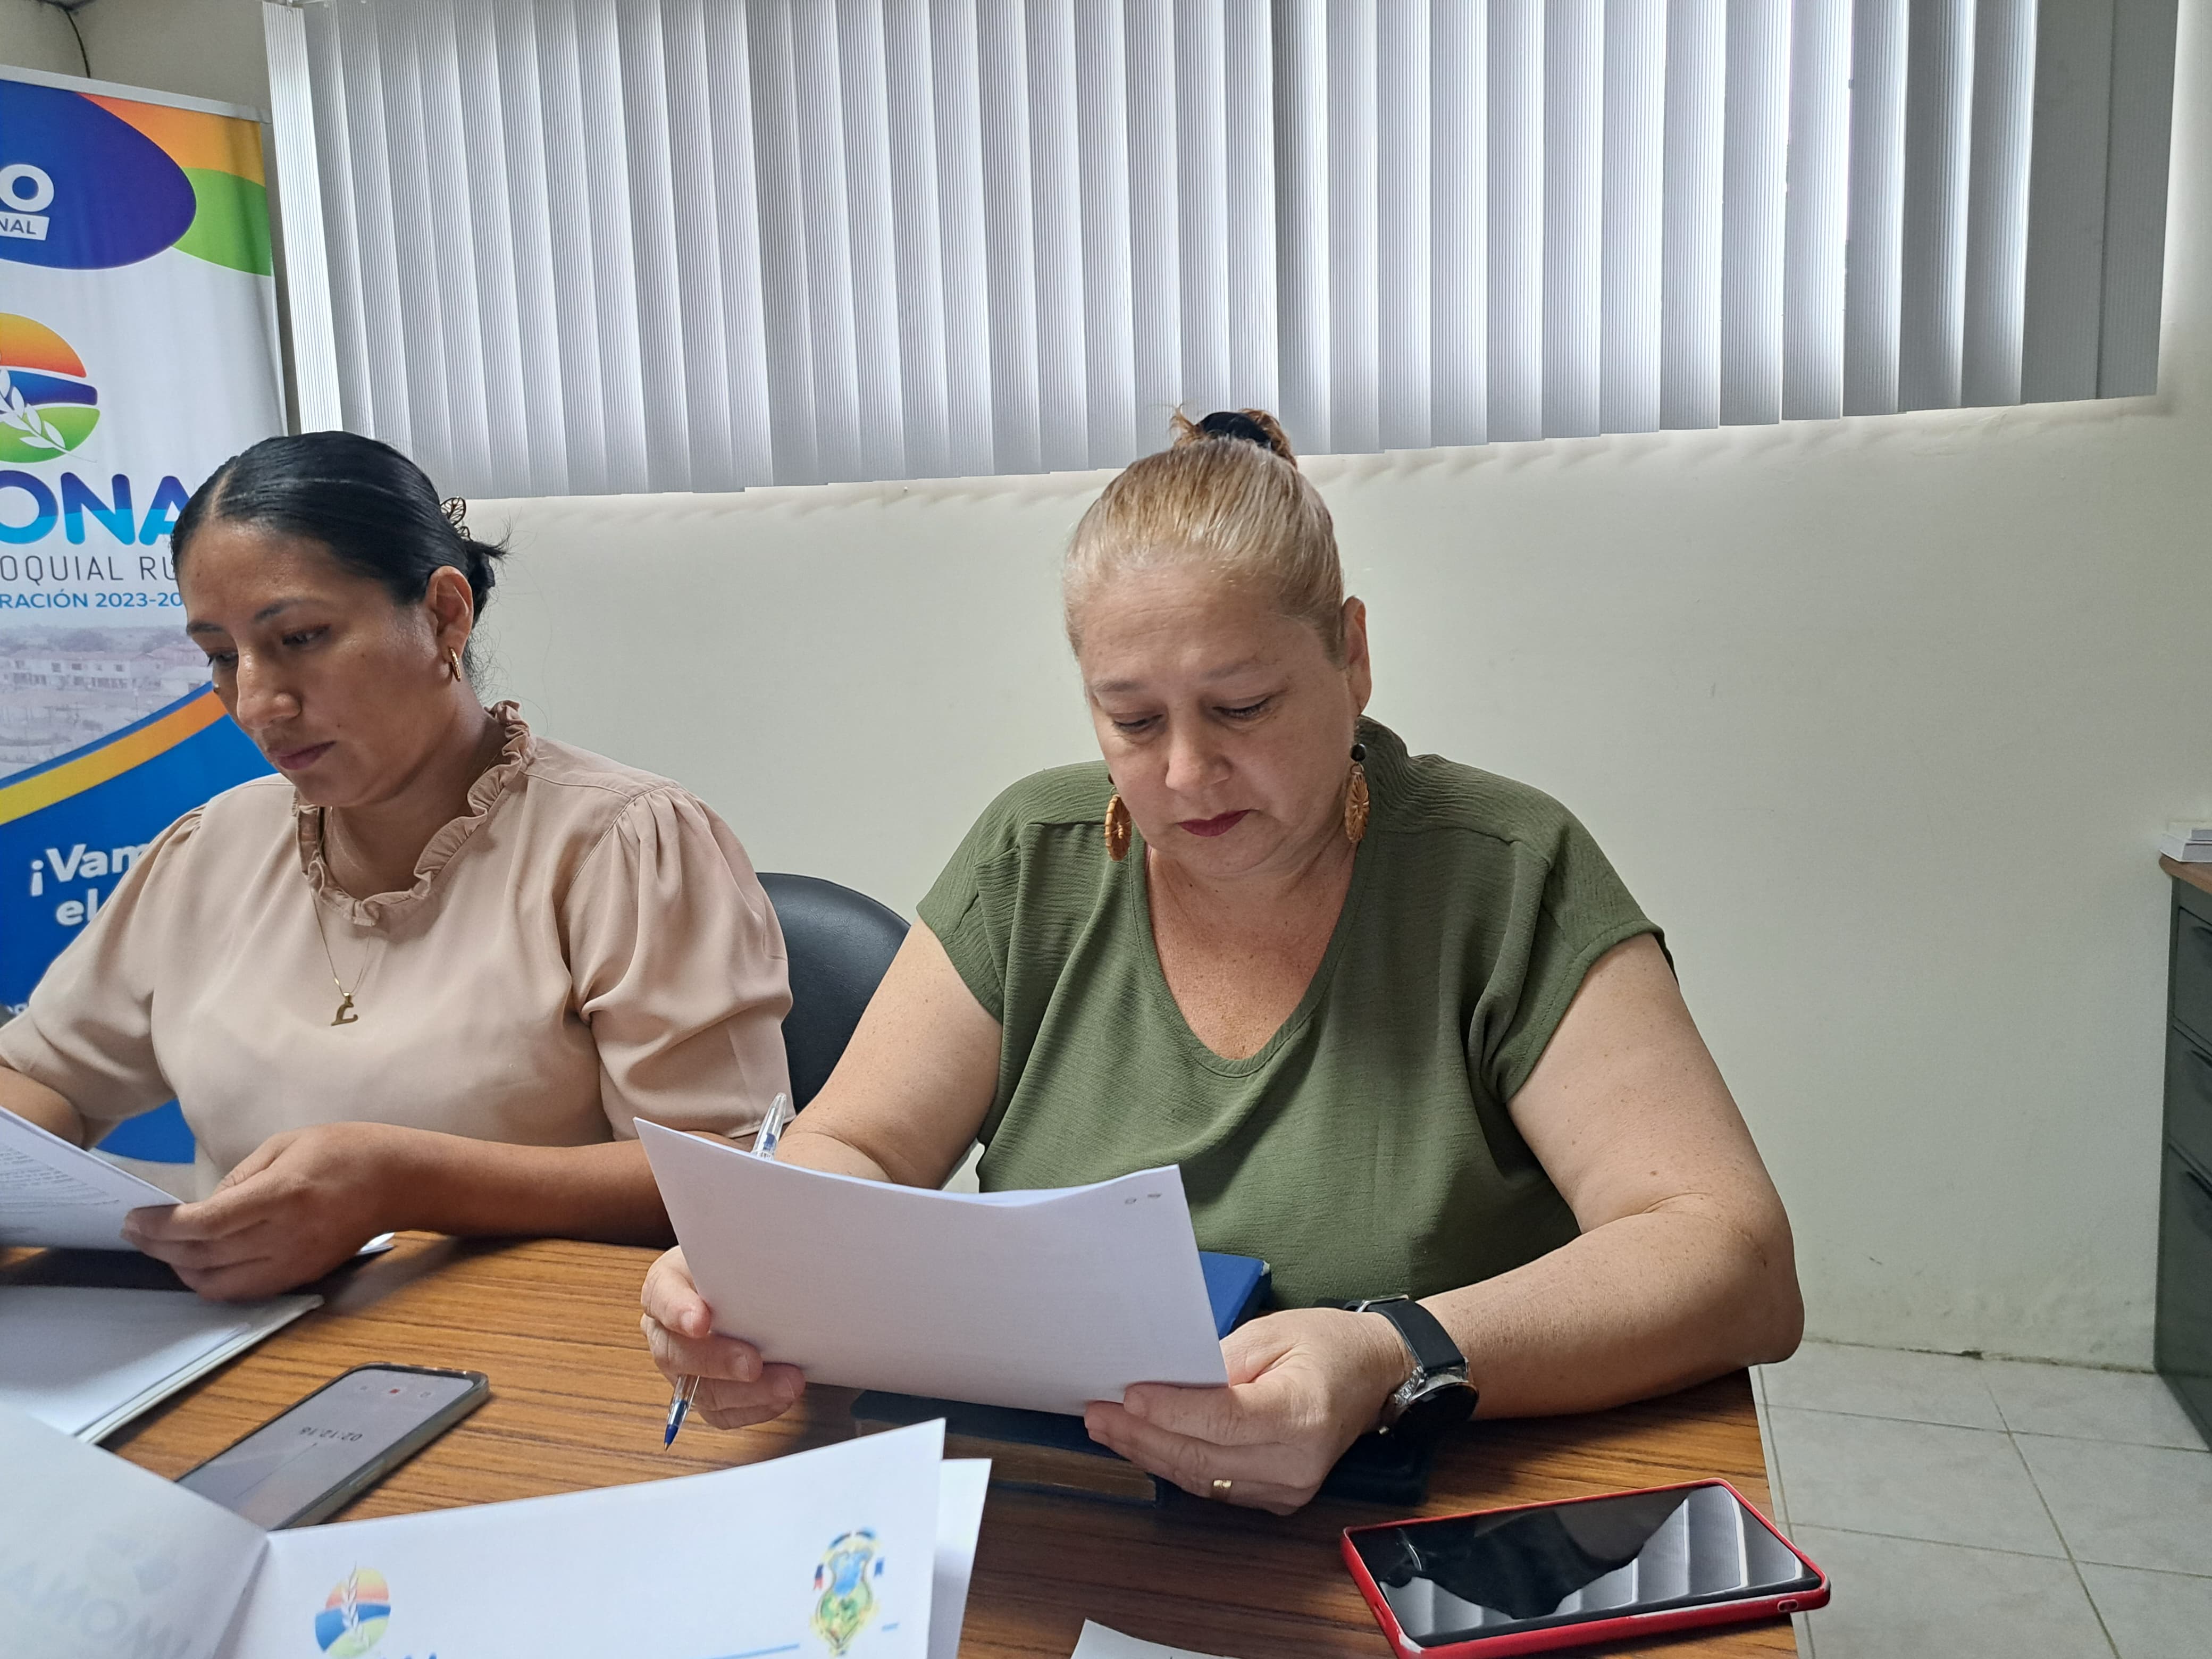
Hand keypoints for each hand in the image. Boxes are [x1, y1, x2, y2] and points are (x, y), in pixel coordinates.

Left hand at [121, 1121, 404, 1298]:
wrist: (399, 1180)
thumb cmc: (345, 1151)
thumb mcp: (285, 1145)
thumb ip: (238, 1180)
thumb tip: (201, 1212)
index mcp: (283, 1194)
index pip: (205, 1223)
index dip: (161, 1226)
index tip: (134, 1219)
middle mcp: (287, 1235)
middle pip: (203, 1256)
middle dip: (160, 1247)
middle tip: (137, 1232)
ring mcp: (296, 1261)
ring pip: (218, 1283)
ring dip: (182, 1268)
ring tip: (165, 1248)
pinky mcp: (303, 1276)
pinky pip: (245, 1291)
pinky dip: (213, 1282)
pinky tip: (200, 1263)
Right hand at [639, 1247, 806, 1428]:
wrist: (750, 1288)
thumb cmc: (739, 1266)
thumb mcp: (735, 1250)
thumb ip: (741, 1257)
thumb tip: (771, 1258)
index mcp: (666, 1285)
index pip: (661, 1295)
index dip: (678, 1310)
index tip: (700, 1321)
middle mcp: (665, 1330)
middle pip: (676, 1353)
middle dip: (717, 1362)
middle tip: (753, 1364)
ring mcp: (682, 1367)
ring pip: (701, 1391)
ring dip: (748, 1393)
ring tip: (787, 1384)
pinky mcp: (703, 1393)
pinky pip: (722, 1413)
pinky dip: (755, 1408)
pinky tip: (780, 1398)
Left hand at [1083, 1307, 1410, 1513]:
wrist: (1374, 1375)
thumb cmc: (1328, 1345)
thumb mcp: (1271, 1332)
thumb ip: (1218, 1360)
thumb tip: (1164, 1381)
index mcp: (1302, 1414)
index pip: (1222, 1419)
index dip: (1169, 1410)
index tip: (1127, 1395)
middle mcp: (1297, 1462)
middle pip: (1202, 1456)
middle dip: (1142, 1435)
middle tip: (1099, 1414)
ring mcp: (1289, 1487)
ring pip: (1201, 1478)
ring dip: (1149, 1453)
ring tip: (1109, 1428)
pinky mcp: (1278, 1497)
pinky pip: (1215, 1486)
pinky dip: (1176, 1465)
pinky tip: (1146, 1445)